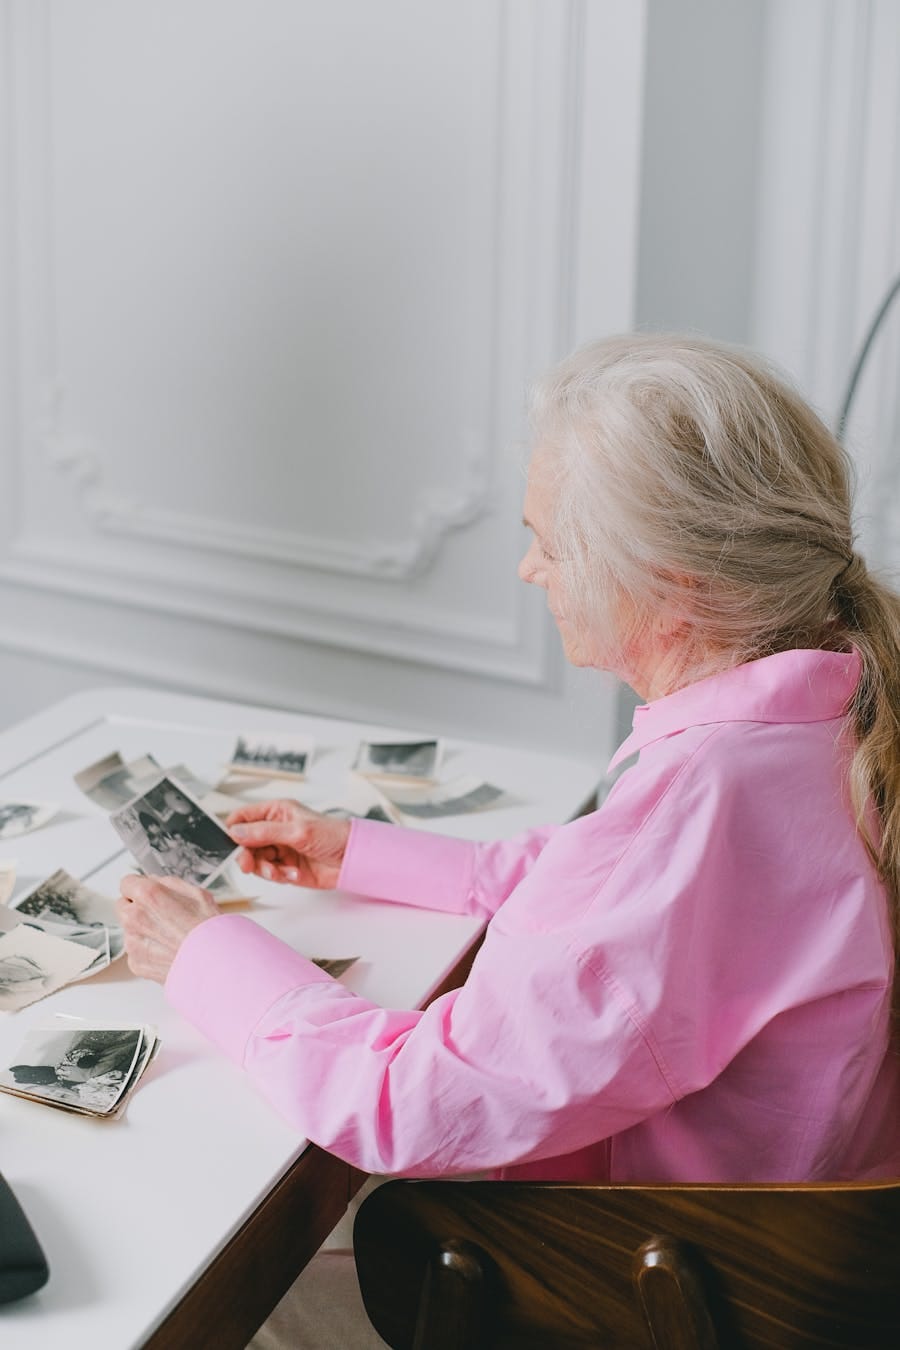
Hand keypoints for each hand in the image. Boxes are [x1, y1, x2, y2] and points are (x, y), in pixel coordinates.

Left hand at [117, 873, 219, 982]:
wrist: (215, 963)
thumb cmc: (209, 930)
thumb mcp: (196, 893)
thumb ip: (168, 884)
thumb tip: (155, 883)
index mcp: (147, 896)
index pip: (126, 883)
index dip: (139, 886)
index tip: (147, 892)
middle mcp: (134, 918)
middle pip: (123, 905)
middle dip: (137, 907)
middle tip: (160, 914)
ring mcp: (133, 942)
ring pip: (129, 929)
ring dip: (142, 929)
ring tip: (169, 935)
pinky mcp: (136, 963)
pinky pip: (135, 951)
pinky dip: (147, 949)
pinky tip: (167, 949)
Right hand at [226, 799, 350, 889]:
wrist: (353, 858)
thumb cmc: (333, 835)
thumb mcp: (297, 831)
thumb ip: (264, 832)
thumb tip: (236, 832)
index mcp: (276, 812)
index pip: (244, 817)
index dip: (234, 830)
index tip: (230, 843)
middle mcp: (275, 829)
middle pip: (245, 843)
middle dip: (247, 855)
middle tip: (249, 864)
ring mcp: (280, 849)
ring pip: (256, 861)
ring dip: (265, 869)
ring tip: (279, 872)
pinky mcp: (286, 867)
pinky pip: (270, 873)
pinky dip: (278, 876)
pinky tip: (293, 873)